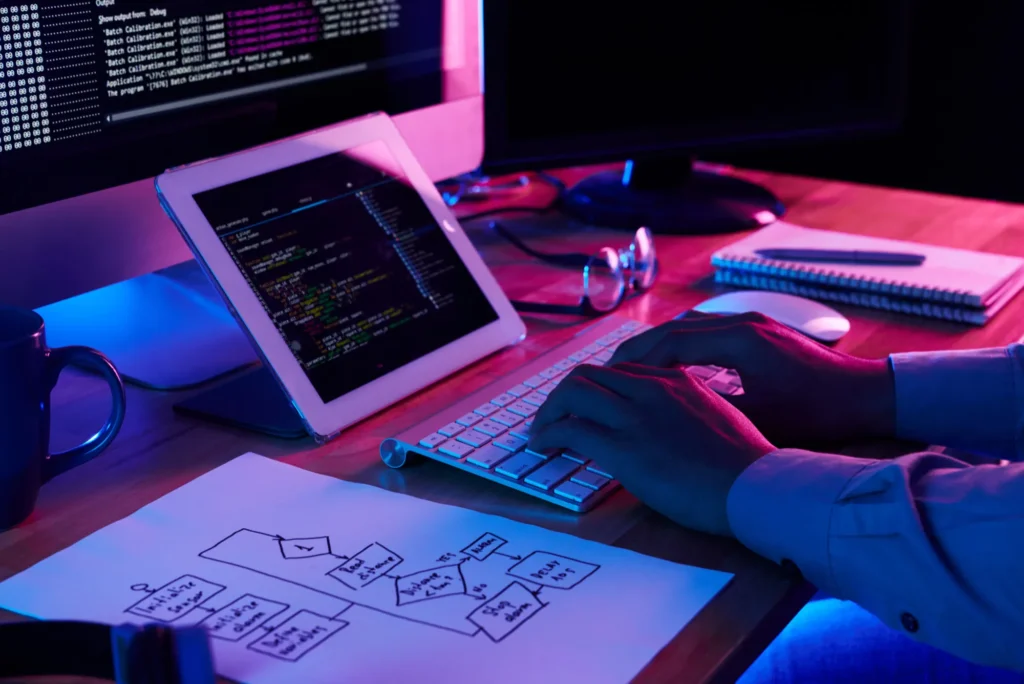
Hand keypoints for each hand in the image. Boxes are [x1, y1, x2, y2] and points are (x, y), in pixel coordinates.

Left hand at [528, 363, 774, 537]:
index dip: (596, 389)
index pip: (621, 372)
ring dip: (550, 411)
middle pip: (591, 374)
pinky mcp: (622, 445)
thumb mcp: (719, 422)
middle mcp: (653, 389)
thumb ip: (687, 415)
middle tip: (554, 417)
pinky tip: (543, 447)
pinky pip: (570, 428)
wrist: (757, 487)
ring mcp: (636, 415)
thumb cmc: (748, 468)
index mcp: (678, 382)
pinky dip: (549, 434)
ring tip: (542, 431)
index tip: (586, 407)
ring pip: (573, 391)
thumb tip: (667, 433)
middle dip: (565, 395)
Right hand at [608, 312, 895, 446]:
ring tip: (634, 370)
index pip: (669, 342)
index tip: (608, 379)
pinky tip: (673, 365)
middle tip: (609, 373)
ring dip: (660, 345)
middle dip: (639, 350)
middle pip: (674, 328)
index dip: (634, 362)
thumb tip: (668, 420)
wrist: (869, 394)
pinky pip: (708, 330)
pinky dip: (683, 344)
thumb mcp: (760, 421)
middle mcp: (742, 323)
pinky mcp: (761, 329)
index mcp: (738, 342)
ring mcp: (752, 322)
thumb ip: (712, 412)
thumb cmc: (819, 414)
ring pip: (690, 326)